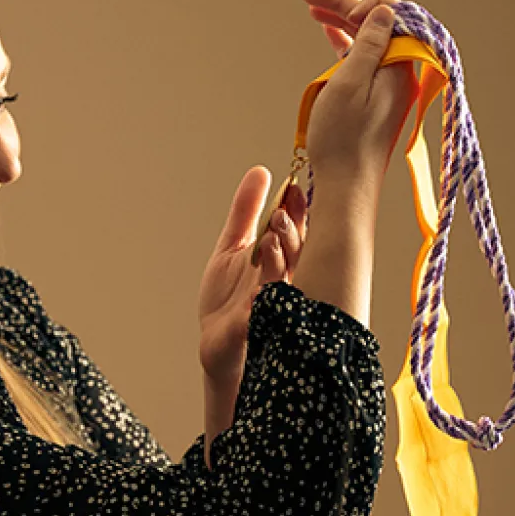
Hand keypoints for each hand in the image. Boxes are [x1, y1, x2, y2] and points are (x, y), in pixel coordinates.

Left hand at [198, 166, 306, 387]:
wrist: (217, 344)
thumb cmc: (229, 297)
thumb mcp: (232, 247)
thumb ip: (246, 211)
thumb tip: (260, 171)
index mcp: (281, 260)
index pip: (296, 232)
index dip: (297, 212)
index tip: (293, 189)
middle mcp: (284, 282)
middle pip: (297, 255)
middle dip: (291, 234)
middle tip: (280, 214)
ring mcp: (275, 306)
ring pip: (284, 282)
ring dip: (278, 262)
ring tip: (269, 242)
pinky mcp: (257, 328)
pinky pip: (265, 316)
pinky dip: (263, 302)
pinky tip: (259, 290)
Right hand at [300, 0, 419, 185]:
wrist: (346, 184)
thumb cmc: (342, 141)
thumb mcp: (348, 85)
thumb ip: (367, 44)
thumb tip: (383, 9)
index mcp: (400, 63)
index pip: (388, 12)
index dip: (357, 3)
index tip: (325, 10)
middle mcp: (401, 70)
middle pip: (376, 23)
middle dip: (343, 6)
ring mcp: (390, 83)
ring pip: (368, 39)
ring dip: (341, 22)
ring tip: (313, 9)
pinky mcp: (378, 96)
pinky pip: (364, 58)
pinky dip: (345, 43)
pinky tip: (329, 33)